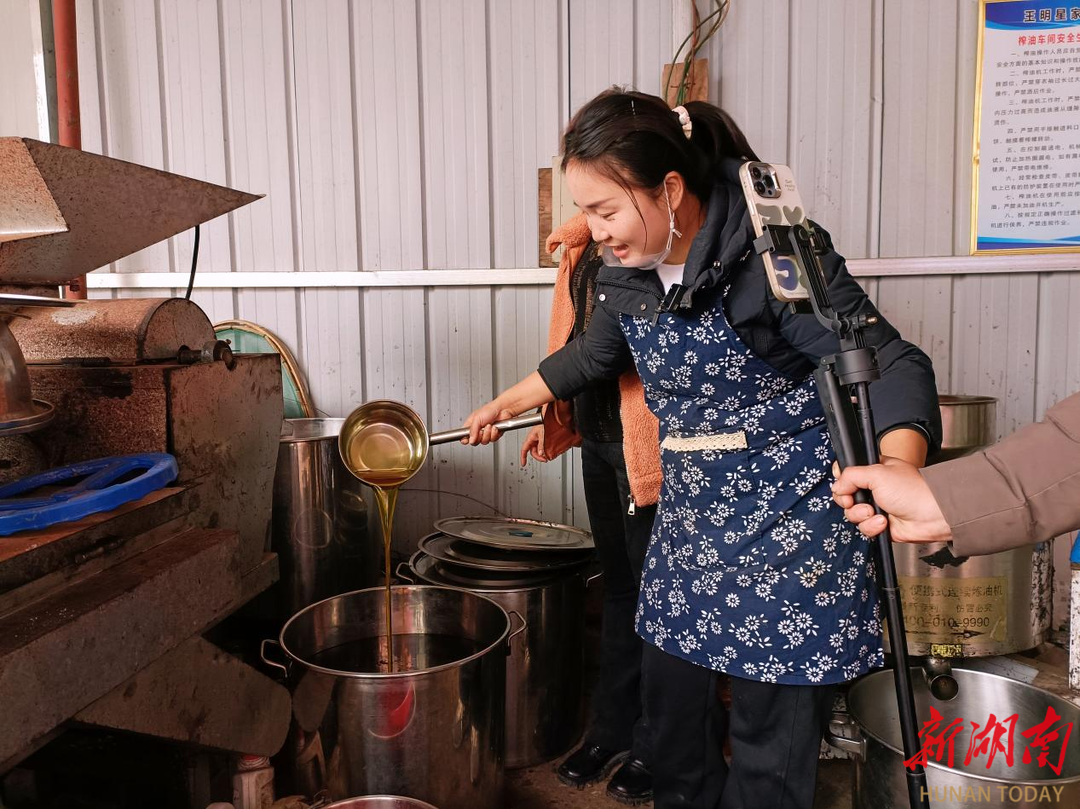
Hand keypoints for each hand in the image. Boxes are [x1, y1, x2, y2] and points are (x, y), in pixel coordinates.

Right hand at [462, 401, 515, 445]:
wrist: (503, 409)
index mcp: (471, 425)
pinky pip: (492, 440)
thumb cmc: (490, 410)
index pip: (464, 435)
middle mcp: (478, 430)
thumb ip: (472, 430)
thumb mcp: (477, 418)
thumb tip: (470, 440)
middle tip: (481, 430)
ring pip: (484, 442)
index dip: (465, 439)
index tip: (466, 440)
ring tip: (489, 425)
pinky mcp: (494, 435)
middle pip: (475, 442)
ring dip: (488, 433)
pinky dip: (494, 433)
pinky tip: (495, 427)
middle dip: (479, 436)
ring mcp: (486, 433)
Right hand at [520, 425, 548, 465]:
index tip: (523, 464)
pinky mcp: (542, 439)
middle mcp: (533, 439)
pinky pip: (541, 447)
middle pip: (533, 452)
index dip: (523, 457)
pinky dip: (544, 451)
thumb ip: (541, 444)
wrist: (548, 418)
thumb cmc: (544, 422)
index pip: (524, 449)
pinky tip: (548, 452)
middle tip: (545, 459)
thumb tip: (541, 453)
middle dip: (538, 457)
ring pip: (537, 450)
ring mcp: (537, 439)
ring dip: (542, 454)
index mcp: (530, 437)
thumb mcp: (543, 434)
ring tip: (547, 456)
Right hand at [830, 456, 951, 542]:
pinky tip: (883, 522)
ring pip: (852, 513)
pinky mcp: (880, 524)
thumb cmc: (912, 490)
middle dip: (848, 500)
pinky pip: (864, 528)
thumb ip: (850, 475)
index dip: (841, 480)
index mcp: (873, 470)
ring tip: (875, 512)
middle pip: (844, 495)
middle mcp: (873, 488)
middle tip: (854, 500)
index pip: (846, 473)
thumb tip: (837, 486)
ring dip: (860, 514)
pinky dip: (871, 526)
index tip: (844, 485)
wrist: (932, 515)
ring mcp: (876, 506)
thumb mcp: (876, 473)